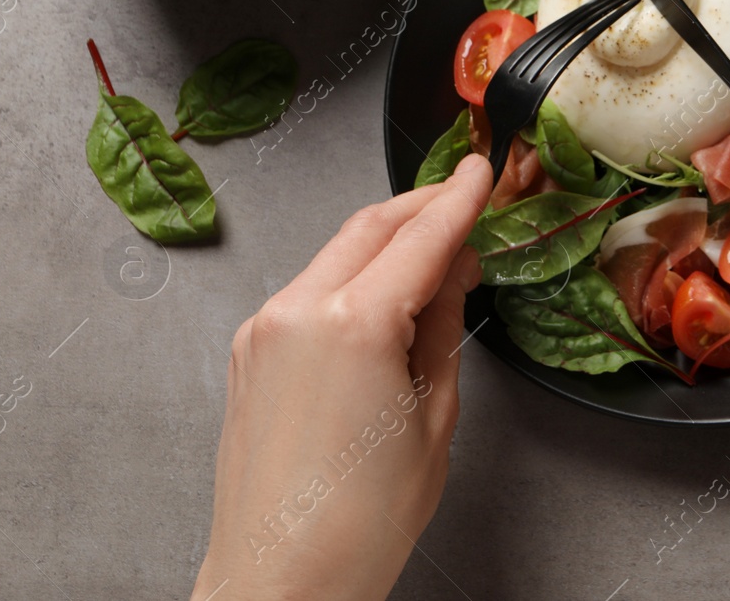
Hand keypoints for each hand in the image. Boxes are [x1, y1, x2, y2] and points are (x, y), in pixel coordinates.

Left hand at [191, 155, 493, 600]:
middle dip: (422, 205)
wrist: (277, 582)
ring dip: (386, 239)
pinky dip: (353, 275)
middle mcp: (296, 313)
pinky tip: (385, 293)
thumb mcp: (433, 419)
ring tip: (436, 253)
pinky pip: (310, 289)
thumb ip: (441, 329)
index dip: (459, 199)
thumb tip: (452, 275)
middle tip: (464, 196)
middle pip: (370, 226)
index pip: (420, 238)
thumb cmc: (357, 524)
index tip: (480, 169)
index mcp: (352, 326)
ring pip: (337, 253)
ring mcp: (264, 330)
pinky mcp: (249, 352)